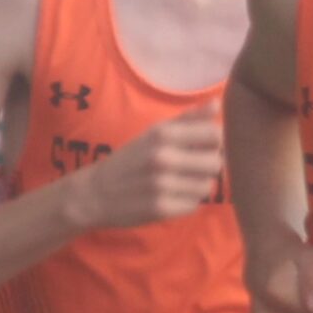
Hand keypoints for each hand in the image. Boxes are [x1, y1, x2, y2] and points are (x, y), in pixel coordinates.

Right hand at [70, 107, 224, 228]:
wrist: (95, 193)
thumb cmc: (131, 159)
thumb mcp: (154, 133)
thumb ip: (188, 119)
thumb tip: (217, 104)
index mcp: (163, 134)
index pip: (215, 135)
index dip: (213, 143)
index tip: (202, 147)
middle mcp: (163, 158)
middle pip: (215, 162)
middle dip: (207, 166)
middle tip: (190, 168)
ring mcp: (161, 185)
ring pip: (206, 186)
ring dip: (196, 186)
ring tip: (178, 184)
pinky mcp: (161, 209)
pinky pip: (193, 206)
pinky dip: (185, 203)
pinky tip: (170, 198)